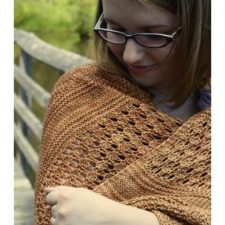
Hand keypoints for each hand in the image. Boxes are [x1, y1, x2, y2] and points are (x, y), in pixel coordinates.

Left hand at [45, 186, 159, 224]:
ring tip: (77, 217)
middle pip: (52, 209)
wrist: (108, 218)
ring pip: (55, 219)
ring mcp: (62, 222)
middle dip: (61, 208)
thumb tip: (46, 189)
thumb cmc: (96, 203)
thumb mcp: (80, 192)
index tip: (65, 202)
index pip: (49, 197)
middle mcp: (61, 208)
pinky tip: (77, 222)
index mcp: (65, 195)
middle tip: (76, 209)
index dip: (56, 199)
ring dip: (62, 218)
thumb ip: (62, 189)